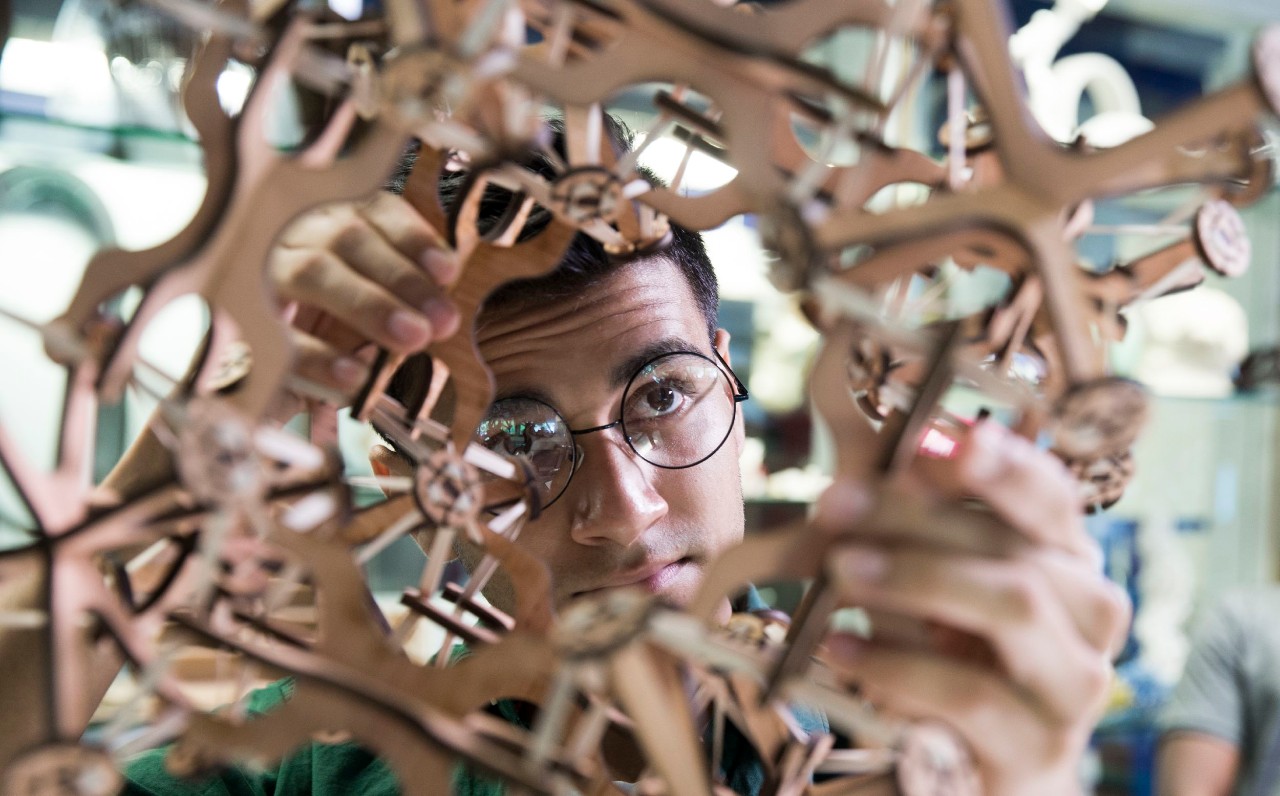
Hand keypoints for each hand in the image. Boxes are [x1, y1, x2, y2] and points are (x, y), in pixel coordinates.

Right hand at [268, 192, 460, 401]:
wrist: (266, 372)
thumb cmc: (332, 327)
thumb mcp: (371, 305)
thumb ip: (404, 297)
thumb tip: (440, 306)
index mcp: (333, 221)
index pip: (374, 212)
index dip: (413, 238)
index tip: (448, 271)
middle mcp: (296, 235)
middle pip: (348, 239)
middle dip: (403, 279)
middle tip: (441, 321)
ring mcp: (264, 273)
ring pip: (313, 272)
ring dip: (370, 305)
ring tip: (413, 338)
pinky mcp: (244, 323)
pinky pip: (281, 335)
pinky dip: (321, 356)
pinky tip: (355, 375)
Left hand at [817, 421, 1130, 794]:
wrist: (978, 768)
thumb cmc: (947, 654)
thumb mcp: (930, 577)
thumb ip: (918, 522)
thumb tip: (897, 453)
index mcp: (1067, 558)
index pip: (1051, 495)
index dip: (997, 463)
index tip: (932, 437)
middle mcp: (1090, 614)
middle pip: (1016, 547)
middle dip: (918, 518)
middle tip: (834, 504)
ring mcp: (1075, 685)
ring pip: (1014, 607)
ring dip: (917, 578)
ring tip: (840, 569)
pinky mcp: (1039, 748)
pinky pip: (972, 694)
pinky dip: (898, 665)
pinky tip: (840, 647)